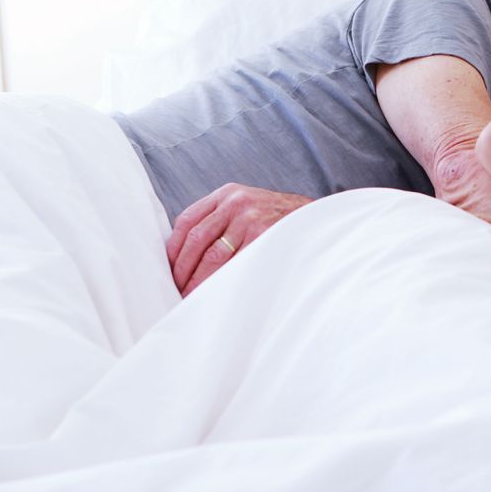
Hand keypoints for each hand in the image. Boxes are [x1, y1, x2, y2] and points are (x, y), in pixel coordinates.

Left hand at [168, 183, 312, 295]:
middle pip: (196, 240)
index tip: (168, 270)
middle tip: (176, 291)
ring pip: (212, 256)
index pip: (187, 221)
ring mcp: (251, 219)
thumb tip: (186, 255)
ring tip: (191, 298)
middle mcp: (236, 203)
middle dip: (182, 269)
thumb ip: (222, 220)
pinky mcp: (265, 236)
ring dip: (198, 280)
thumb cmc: (282, 220)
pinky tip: (216, 293)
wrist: (322, 221)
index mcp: (228, 194)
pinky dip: (222, 281)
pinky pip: (235, 265)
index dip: (173, 249)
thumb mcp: (250, 206)